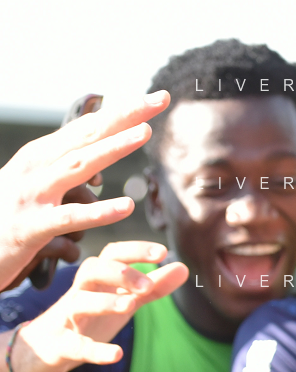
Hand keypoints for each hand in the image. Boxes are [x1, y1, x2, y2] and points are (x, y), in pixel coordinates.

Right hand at [0, 91, 170, 289]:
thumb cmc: (11, 218)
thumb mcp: (38, 187)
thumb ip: (66, 172)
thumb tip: (98, 164)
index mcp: (42, 156)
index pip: (88, 128)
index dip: (122, 112)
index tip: (156, 98)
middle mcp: (37, 168)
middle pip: (88, 137)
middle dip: (124, 117)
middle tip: (158, 100)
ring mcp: (34, 195)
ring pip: (79, 167)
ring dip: (113, 148)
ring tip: (144, 135)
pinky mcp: (32, 227)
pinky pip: (70, 218)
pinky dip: (98, 211)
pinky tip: (126, 206)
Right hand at [8, 241, 186, 371]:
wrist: (41, 353)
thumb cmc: (87, 321)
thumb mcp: (122, 302)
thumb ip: (151, 288)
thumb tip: (182, 267)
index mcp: (97, 281)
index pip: (113, 256)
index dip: (135, 251)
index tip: (162, 252)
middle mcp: (80, 293)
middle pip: (92, 270)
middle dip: (119, 272)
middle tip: (146, 284)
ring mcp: (67, 319)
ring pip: (80, 302)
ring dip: (105, 302)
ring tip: (131, 305)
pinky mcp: (60, 346)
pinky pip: (75, 346)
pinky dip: (95, 350)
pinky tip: (117, 354)